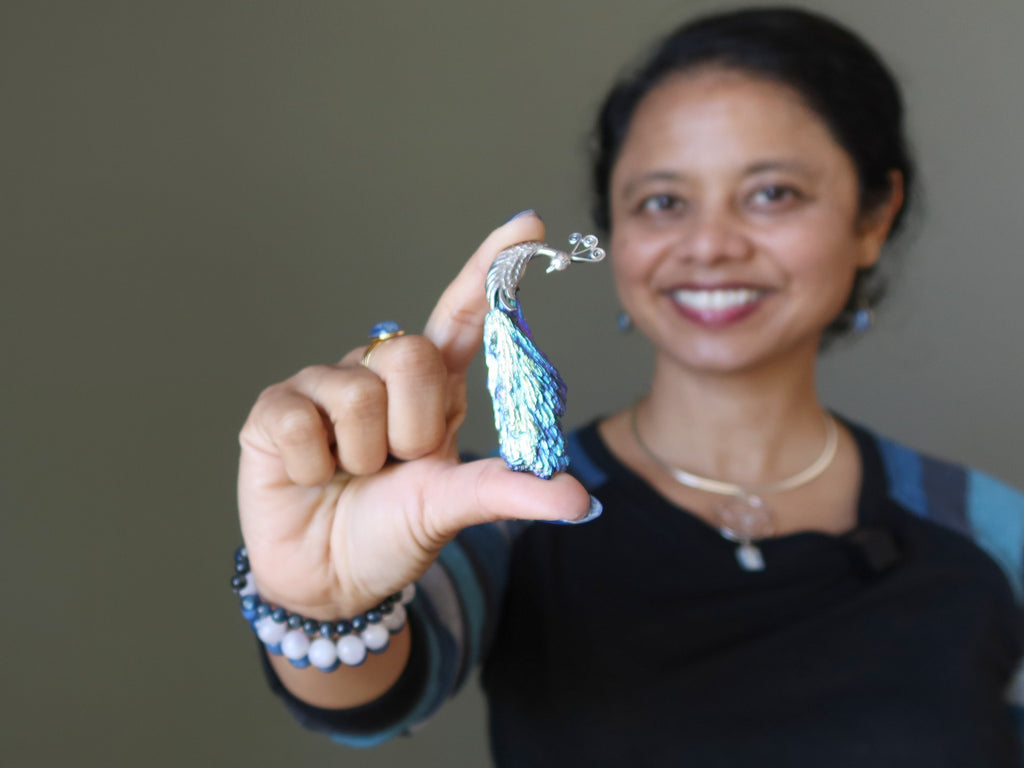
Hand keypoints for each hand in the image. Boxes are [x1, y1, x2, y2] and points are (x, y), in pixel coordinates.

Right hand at [237, 212, 591, 618]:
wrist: (330, 582)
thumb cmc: (394, 533)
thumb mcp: (454, 508)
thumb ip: (509, 493)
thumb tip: (580, 500)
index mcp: (432, 389)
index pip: (462, 315)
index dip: (490, 270)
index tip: (528, 226)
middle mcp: (379, 374)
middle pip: (410, 354)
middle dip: (411, 429)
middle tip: (396, 464)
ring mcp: (324, 386)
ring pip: (357, 393)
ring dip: (361, 456)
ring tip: (352, 475)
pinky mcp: (273, 409)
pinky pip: (300, 422)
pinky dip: (312, 467)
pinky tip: (309, 477)